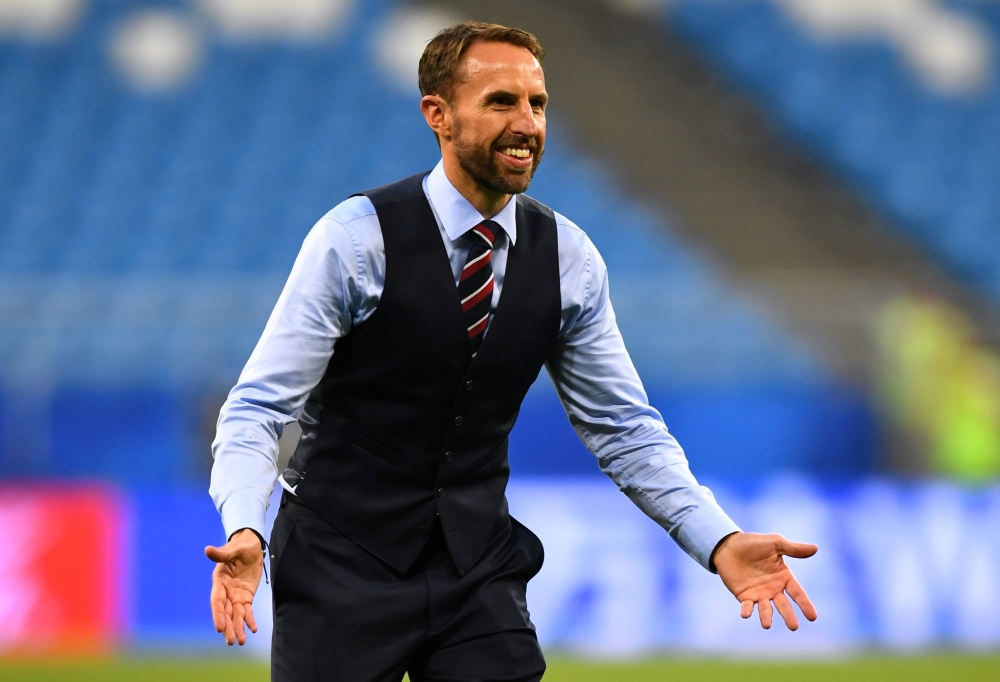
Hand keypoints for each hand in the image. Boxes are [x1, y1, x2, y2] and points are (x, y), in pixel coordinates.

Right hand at [205, 529, 263, 644]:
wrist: (252, 545)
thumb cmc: (242, 545)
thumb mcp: (235, 548)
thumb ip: (222, 553)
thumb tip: (207, 550)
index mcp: (219, 580)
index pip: (217, 600)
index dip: (218, 614)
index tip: (219, 628)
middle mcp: (225, 590)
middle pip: (225, 612)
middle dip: (228, 627)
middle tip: (231, 641)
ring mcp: (235, 594)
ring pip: (235, 615)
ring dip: (237, 628)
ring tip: (240, 642)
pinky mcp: (245, 596)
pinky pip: (247, 611)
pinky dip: (249, 620)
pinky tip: (253, 629)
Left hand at [712, 532, 817, 630]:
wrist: (729, 545)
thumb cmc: (753, 543)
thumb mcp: (775, 543)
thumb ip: (794, 549)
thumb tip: (816, 548)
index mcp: (783, 577)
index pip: (797, 593)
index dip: (805, 604)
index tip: (812, 617)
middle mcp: (773, 589)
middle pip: (783, 605)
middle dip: (788, 616)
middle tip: (793, 627)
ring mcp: (759, 594)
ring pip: (765, 609)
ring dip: (766, 617)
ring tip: (766, 625)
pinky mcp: (743, 595)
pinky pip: (746, 606)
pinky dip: (746, 611)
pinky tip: (746, 614)